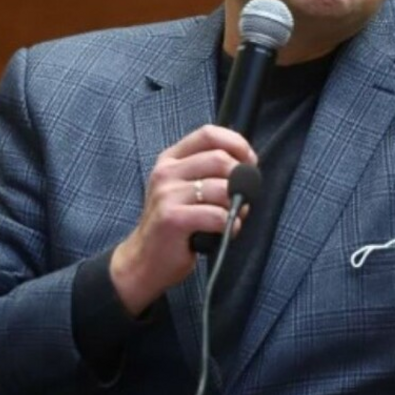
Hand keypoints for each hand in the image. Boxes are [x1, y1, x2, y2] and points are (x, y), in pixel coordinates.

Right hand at [109, 125, 256, 314]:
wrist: (144, 260)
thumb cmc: (175, 224)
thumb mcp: (185, 189)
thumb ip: (210, 172)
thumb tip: (248, 166)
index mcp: (170, 159)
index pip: (208, 134)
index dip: (236, 143)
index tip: (249, 161)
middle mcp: (166, 172)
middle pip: (219, 159)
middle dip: (241, 178)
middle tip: (243, 197)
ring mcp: (166, 195)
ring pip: (221, 188)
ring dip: (237, 205)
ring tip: (233, 217)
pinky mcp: (172, 219)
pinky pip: (217, 215)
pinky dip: (231, 224)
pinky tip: (227, 230)